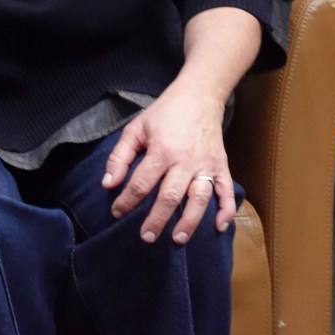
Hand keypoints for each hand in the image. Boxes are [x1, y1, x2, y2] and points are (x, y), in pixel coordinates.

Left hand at [101, 84, 235, 244]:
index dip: (127, 201)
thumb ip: (120, 156)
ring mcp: (206, 164)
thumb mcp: (136, 128)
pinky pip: (226, 191)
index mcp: (161, 150)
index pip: (141, 183)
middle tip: (146, 238)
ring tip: (178, 239)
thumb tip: (108, 184)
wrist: (198, 96)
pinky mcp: (222, 165)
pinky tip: (219, 227)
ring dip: (189, 221)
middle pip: (170, 197)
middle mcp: (185, 160)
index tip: (117, 213)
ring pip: (199, 199)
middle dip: (156, 220)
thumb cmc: (164, 113)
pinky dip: (225, 210)